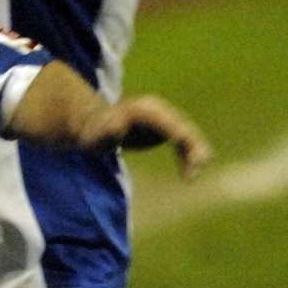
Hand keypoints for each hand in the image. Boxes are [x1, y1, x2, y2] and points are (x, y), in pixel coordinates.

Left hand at [77, 94, 213, 180]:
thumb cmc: (93, 134)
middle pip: (184, 128)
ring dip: (195, 154)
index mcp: (144, 110)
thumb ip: (107, 132)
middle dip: (194, 150)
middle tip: (190, 177)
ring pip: (188, 134)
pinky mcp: (164, 125)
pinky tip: (187, 174)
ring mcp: (162, 116)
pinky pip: (184, 139)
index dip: (184, 140)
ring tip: (189, 178)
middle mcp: (156, 109)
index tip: (193, 161)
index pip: (172, 124)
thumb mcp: (97, 136)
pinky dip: (189, 154)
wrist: (92, 126)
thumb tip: (116, 126)